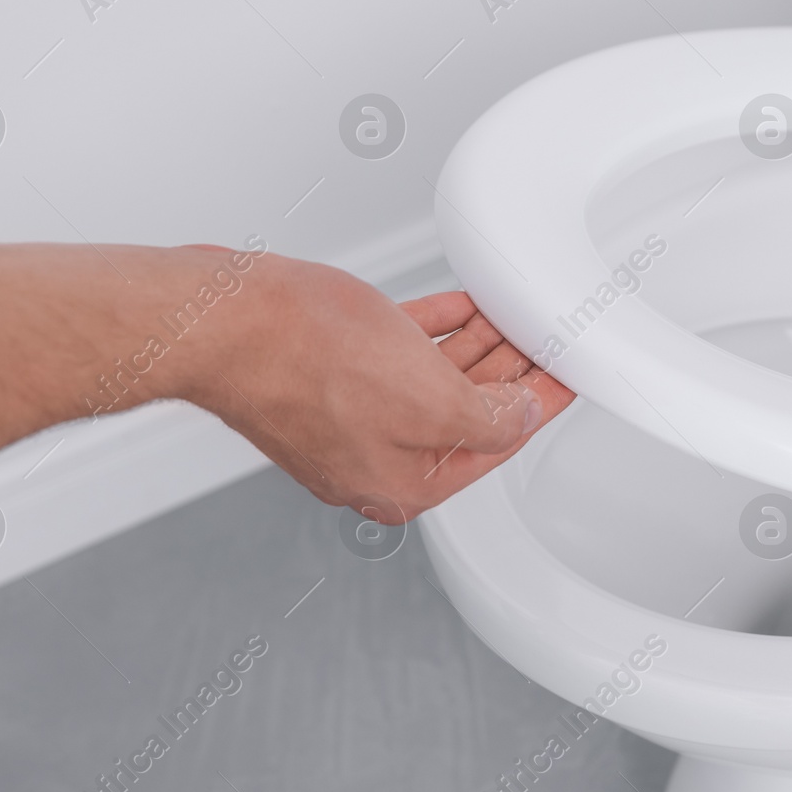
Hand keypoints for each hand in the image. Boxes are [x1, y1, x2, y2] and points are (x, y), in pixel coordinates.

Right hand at [181, 256, 573, 522]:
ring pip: (433, 377)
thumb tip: (521, 419)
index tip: (569, 379)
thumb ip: (488, 420)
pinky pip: (398, 349)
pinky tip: (465, 306)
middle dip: (511, 373)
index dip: (540, 405)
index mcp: (404, 485)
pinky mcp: (327, 370)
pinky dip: (436, 327)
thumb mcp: (429, 398)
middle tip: (550, 341)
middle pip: (466, 412)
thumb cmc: (306, 361)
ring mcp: (348, 413)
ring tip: (517, 317)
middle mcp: (376, 457)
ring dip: (479, 345)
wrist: (222, 320)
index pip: (496, 445)